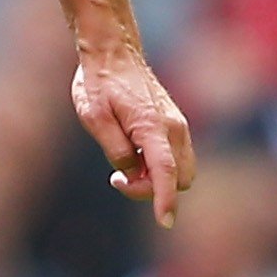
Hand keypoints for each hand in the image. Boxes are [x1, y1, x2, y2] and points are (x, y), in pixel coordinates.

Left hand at [72, 45, 195, 228]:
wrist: (114, 54)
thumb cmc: (99, 84)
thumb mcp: (94, 118)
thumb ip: (115, 150)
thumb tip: (132, 172)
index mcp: (152, 127)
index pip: (166, 172)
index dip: (165, 200)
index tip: (165, 222)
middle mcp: (174, 128)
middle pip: (179, 179)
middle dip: (153, 188)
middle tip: (117, 176)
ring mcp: (179, 126)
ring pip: (181, 171)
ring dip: (157, 178)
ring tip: (123, 163)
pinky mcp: (176, 125)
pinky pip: (177, 158)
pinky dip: (159, 166)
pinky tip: (133, 153)